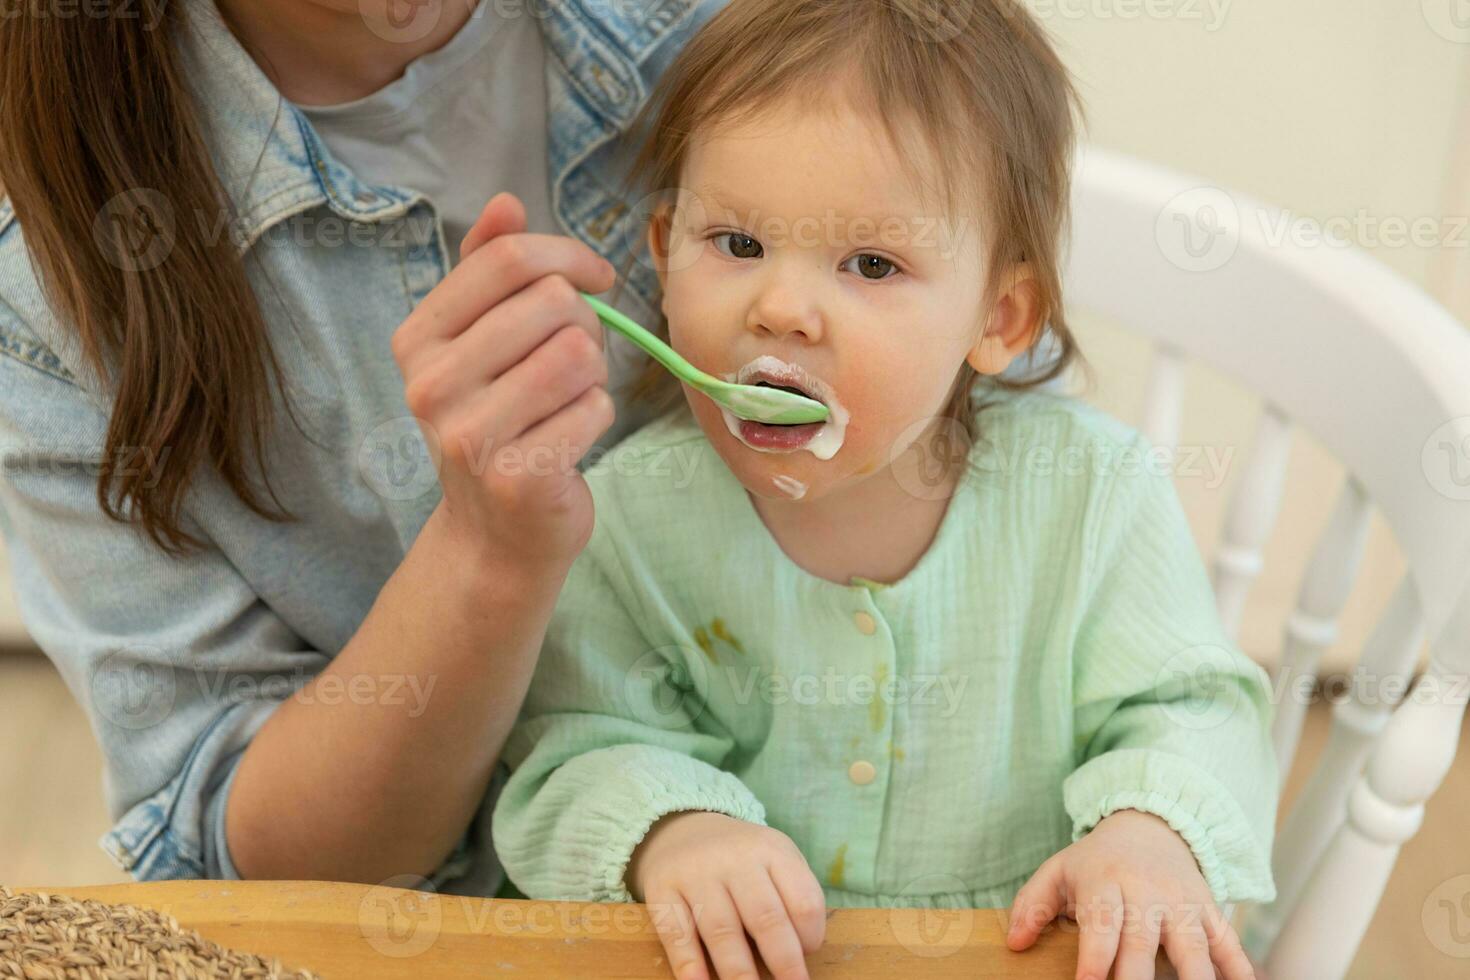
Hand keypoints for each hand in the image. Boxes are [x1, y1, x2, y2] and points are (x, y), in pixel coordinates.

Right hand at [391, 192, 616, 571]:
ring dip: (592, 376)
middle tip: (572, 362)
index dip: (569, 256)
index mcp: (418, 339)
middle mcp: (432, 384)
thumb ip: (487, 271)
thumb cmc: (499, 423)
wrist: (496, 534)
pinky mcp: (518, 474)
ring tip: (565, 402)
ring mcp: (471, 434)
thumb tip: (506, 201)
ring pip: (580, 354)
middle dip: (585, 325)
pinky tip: (567, 440)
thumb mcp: (478, 343)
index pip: (507, 259)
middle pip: (554, 303)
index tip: (596, 276)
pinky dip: (597, 418)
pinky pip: (595, 408)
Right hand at [627, 811, 826, 979]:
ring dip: (739, 972)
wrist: (680, 829)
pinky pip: (676, 933)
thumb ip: (794, 896)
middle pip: (765, 917)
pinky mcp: (661, 889)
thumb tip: (801, 953)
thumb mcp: (775, 859)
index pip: (803, 900)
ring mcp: (695, 873)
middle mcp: (734, 858)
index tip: (807, 956)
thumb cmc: (741, 860)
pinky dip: (688, 964)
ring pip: (722, 930)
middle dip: (783, 962)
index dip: (810, 937)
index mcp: (771, 850)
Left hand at [1006, 809, 1253, 979]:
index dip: (1096, 959)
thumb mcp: (1058, 872)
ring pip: (1193, 947)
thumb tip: (1014, 943)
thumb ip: (1031, 905)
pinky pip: (1229, 942)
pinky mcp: (1209, 911)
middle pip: (1144, 942)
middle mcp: (1147, 893)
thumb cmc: (1096, 862)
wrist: (1149, 827)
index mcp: (1105, 883)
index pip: (1101, 924)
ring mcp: (1182, 903)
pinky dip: (1239, 968)